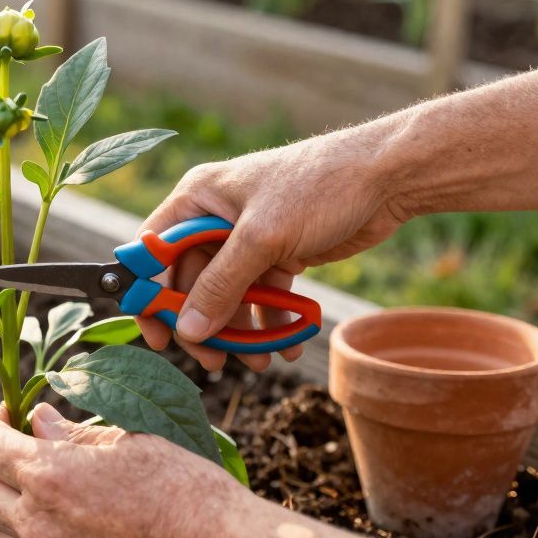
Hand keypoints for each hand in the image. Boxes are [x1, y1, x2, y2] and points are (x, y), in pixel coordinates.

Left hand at [0, 403, 247, 537]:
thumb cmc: (188, 494)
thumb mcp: (131, 443)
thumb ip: (74, 433)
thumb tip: (39, 420)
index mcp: (50, 476)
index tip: (10, 414)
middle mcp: (39, 526)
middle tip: (22, 449)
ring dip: (6, 510)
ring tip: (36, 493)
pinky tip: (62, 529)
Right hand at [138, 128, 407, 370]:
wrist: (386, 177)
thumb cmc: (318, 187)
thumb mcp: (262, 238)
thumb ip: (221, 285)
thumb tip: (189, 329)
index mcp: (197, 199)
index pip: (154, 252)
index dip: (150, 295)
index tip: (158, 337)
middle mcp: (214, 218)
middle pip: (191, 283)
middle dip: (205, 324)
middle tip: (215, 360)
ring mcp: (246, 239)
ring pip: (228, 295)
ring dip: (240, 330)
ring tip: (260, 360)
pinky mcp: (276, 254)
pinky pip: (260, 296)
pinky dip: (271, 321)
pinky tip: (288, 346)